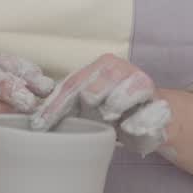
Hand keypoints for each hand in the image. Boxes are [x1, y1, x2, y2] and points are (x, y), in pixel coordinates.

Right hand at [0, 55, 54, 155]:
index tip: (36, 102)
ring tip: (22, 126)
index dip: (25, 96)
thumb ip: (23, 71)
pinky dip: (3, 144)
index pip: (4, 87)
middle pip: (4, 114)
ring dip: (16, 131)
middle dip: (24, 116)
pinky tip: (6, 135)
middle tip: (36, 116)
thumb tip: (46, 87)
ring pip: (0, 135)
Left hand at [31, 54, 171, 154]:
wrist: (152, 117)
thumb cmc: (112, 110)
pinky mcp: (159, 104)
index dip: (54, 107)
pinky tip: (128, 127)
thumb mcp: (87, 106)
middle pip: (93, 90)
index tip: (39, 127)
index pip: (72, 85)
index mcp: (101, 65)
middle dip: (88, 104)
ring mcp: (141, 84)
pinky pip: (142, 116)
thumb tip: (33, 122)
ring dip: (112, 111)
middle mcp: (121, 68)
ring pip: (117, 100)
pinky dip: (133, 124)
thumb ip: (66, 107)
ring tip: (109, 118)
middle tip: (89, 116)